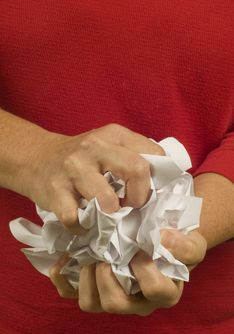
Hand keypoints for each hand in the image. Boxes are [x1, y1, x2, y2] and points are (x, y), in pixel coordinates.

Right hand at [20, 123, 163, 233]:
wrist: (36, 157)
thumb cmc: (81, 157)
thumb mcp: (108, 145)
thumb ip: (132, 156)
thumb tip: (162, 182)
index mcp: (113, 134)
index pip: (154, 153)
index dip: (157, 178)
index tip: (149, 191)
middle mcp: (95, 147)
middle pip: (137, 169)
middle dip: (140, 195)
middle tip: (131, 204)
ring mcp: (74, 168)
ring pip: (107, 200)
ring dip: (111, 215)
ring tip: (107, 215)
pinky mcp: (55, 191)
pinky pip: (77, 219)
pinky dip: (83, 228)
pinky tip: (83, 223)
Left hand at [49, 229, 206, 315]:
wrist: (160, 240)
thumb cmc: (176, 245)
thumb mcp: (192, 243)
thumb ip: (184, 245)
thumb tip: (162, 239)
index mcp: (164, 292)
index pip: (156, 291)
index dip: (146, 272)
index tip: (140, 250)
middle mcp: (137, 301)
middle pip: (116, 304)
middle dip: (107, 278)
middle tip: (106, 254)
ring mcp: (113, 296)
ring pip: (91, 303)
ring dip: (86, 277)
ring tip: (90, 254)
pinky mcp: (94, 288)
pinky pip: (71, 292)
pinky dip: (63, 278)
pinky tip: (64, 260)